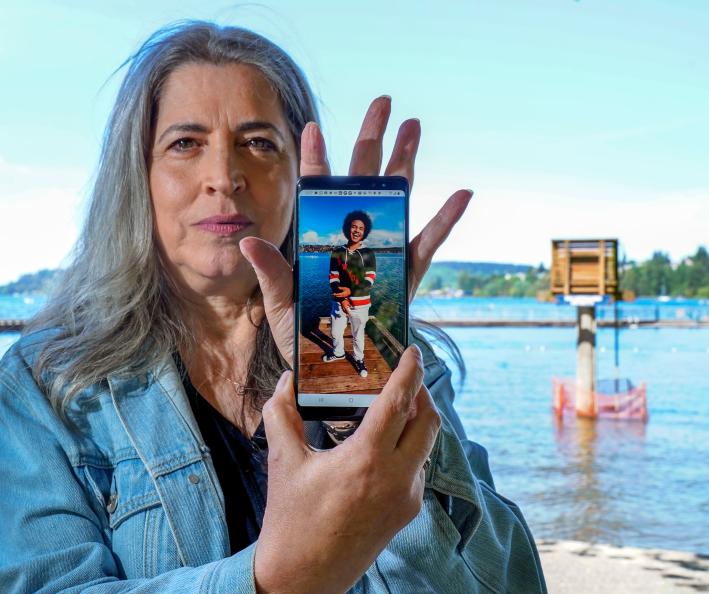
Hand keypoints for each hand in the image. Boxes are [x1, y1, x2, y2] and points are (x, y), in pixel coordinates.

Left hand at [241, 97, 471, 365]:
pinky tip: (460, 194)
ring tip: (414, 126)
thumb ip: (271, 272)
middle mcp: (353, 242)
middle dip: (371, 141)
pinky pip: (427, 245)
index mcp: (320, 244)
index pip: (316, 194)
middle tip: (382, 103)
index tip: (312, 127)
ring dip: (405, 162)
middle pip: (364, 182)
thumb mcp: (280, 306)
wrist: (334, 376)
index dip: (316, 161)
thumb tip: (248, 240)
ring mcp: (382, 256)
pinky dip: (445, 220)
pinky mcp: (405, 279)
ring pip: (397, 200)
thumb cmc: (304, 341)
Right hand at [253, 345, 440, 593]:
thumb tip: (285, 381)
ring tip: (392, 406)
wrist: (302, 576)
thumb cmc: (290, 518)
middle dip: (422, 393)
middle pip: (429, 422)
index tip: (412, 350)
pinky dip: (408, 448)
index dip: (409, 372)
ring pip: (426, 446)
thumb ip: (281, 414)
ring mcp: (406, 498)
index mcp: (366, 460)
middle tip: (404, 375)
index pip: (399, 403)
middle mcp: (396, 478)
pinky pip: (417, 469)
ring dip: (416, 422)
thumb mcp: (283, 461)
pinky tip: (383, 444)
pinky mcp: (406, 513)